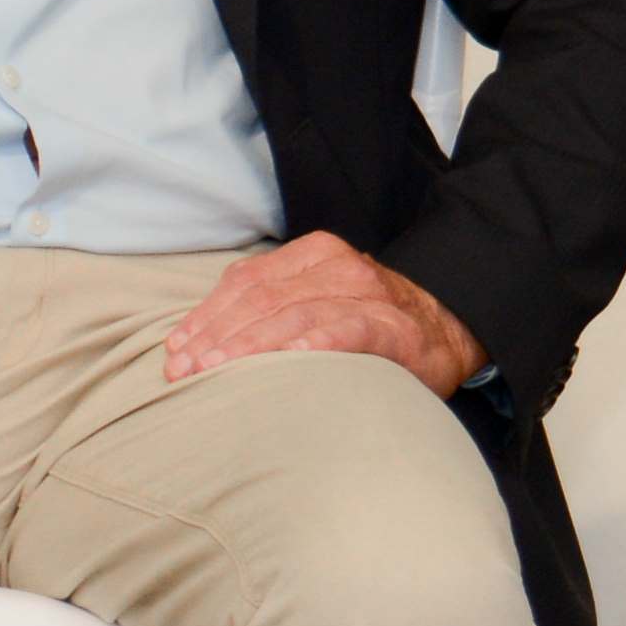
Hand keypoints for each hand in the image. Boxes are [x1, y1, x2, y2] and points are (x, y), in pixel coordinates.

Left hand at [161, 232, 482, 396]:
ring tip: (215, 369)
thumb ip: (270, 308)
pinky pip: (347, 330)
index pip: (245, 282)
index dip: (206, 316)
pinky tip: (287, 361)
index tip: (175, 351)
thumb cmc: (371, 323)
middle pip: (262, 298)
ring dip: (249, 344)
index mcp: (313, 254)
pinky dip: (314, 344)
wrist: (449, 330)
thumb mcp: (317, 301)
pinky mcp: (393, 327)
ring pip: (294, 314)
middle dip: (216, 336)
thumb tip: (196, 342)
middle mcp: (338, 265)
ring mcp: (368, 294)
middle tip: (184, 370)